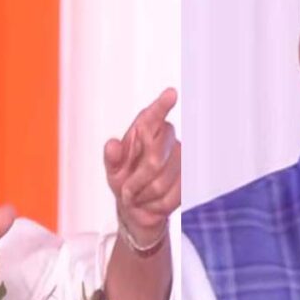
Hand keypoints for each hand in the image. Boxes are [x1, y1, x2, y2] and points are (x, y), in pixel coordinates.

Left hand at [104, 88, 180, 247]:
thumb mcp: (113, 169)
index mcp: (144, 129)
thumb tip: (112, 145)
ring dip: (144, 195)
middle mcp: (165, 139)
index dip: (163, 105)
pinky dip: (157, 205)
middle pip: (155, 160)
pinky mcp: (188, 178)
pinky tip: (152, 202)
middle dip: (137, 180)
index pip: (154, 115)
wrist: (139, 206)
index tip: (171, 93)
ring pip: (162, 182)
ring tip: (138, 196)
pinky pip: (172, 197)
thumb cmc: (125, 181)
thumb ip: (111, 157)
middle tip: (127, 190)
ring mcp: (180, 157)